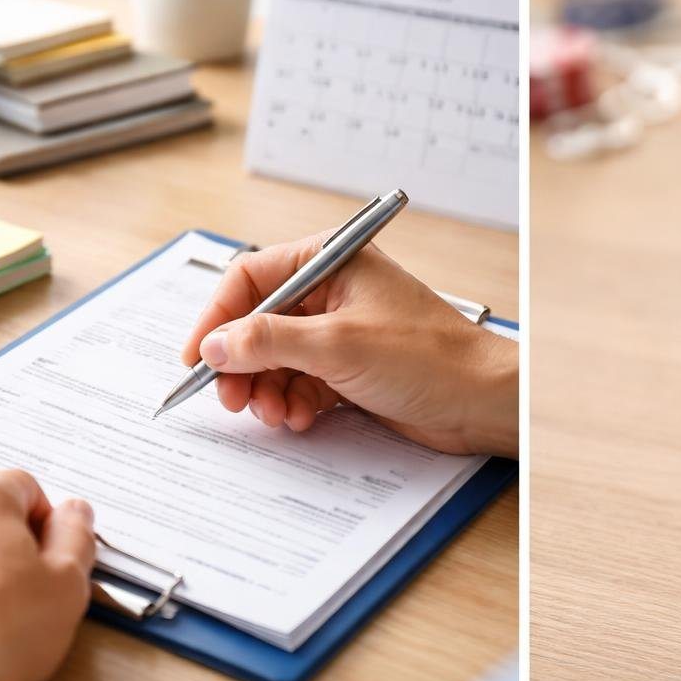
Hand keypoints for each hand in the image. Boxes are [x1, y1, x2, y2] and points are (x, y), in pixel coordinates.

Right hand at [182, 234, 517, 456]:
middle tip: (233, 399)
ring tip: (276, 414)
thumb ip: (268, 341)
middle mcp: (332, 291)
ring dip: (267, 390)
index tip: (198, 357)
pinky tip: (301, 418)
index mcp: (330, 262)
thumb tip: (216, 344)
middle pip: (257, 323)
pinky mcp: (349, 368)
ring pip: (276, 359)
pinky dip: (292, 402)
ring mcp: (340, 331)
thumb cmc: (429, 357)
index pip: (251, 278)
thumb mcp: (337, 346)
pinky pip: (300, 382)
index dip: (217, 318)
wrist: (482, 401)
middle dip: (242, 364)